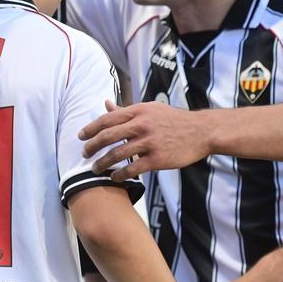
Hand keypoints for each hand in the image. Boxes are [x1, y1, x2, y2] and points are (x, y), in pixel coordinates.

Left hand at [80, 101, 213, 180]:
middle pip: (108, 136)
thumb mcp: (150, 109)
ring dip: (103, 163)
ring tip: (95, 169)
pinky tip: (115, 178)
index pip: (108, 119)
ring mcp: (149, 142)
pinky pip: (132, 169)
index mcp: (139, 111)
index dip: (91, 128)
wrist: (201, 131)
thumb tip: (106, 103)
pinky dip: (120, 175)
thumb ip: (127, 110)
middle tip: (84, 154)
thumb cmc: (174, 120)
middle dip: (92, 146)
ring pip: (117, 154)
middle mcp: (142, 125)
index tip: (81, 136)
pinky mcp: (157, 159)